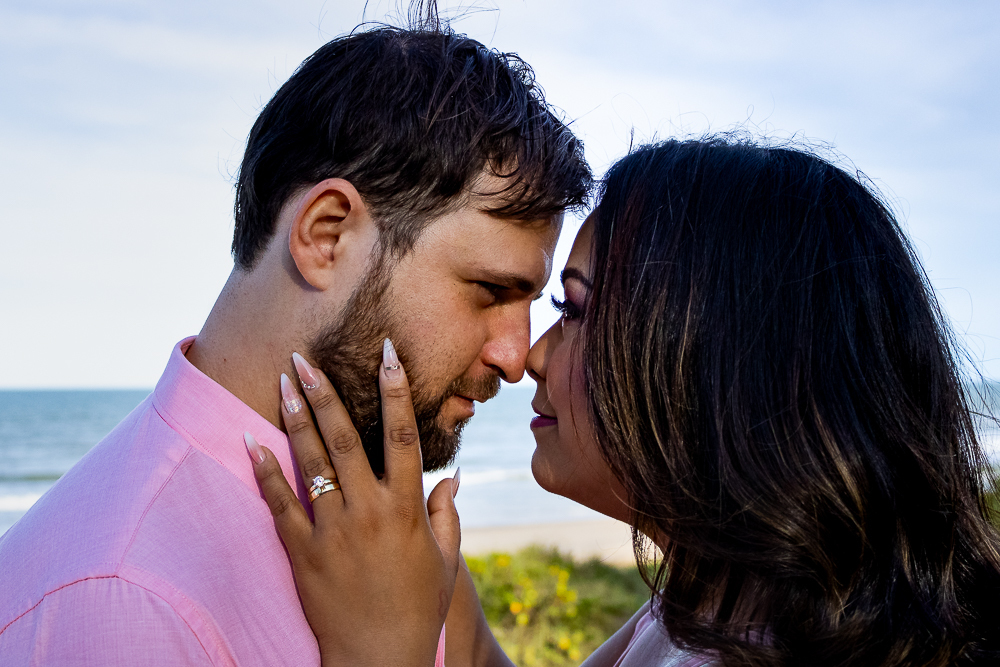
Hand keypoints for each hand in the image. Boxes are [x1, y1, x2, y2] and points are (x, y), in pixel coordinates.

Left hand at [245, 339, 460, 666]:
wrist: (378, 658)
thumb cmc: (417, 608)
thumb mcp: (446, 561)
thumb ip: (446, 515)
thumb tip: (451, 478)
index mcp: (406, 509)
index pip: (402, 436)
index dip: (396, 391)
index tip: (388, 354)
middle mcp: (368, 512)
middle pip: (345, 439)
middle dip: (325, 393)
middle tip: (306, 358)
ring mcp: (332, 532)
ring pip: (311, 463)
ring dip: (296, 418)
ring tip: (282, 382)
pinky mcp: (302, 553)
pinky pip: (279, 505)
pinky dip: (264, 472)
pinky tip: (250, 440)